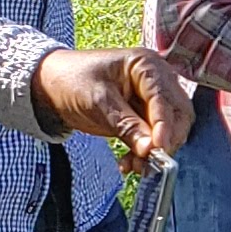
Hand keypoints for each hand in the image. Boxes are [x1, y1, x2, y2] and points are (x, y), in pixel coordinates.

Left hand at [36, 47, 193, 158]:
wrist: (52, 86)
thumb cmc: (72, 81)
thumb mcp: (98, 102)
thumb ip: (127, 125)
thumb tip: (151, 149)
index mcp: (147, 65)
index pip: (165, 99)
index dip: (164, 125)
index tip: (158, 149)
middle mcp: (157, 80)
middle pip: (178, 115)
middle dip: (165, 141)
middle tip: (148, 161)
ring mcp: (152, 98)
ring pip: (171, 129)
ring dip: (156, 151)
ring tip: (134, 166)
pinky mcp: (145, 116)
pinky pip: (155, 138)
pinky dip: (145, 152)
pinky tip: (129, 163)